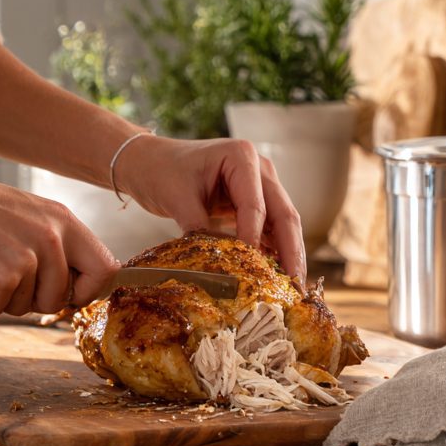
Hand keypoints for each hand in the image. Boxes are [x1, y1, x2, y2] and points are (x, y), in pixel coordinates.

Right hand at [0, 165, 117, 316]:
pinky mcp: (1, 275)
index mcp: (64, 221)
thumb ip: (54, 244)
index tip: (69, 293)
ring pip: (29, 306)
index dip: (89, 289)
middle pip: (64, 297)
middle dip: (36, 300)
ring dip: (3, 299)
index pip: (105, 268)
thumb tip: (71, 285)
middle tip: (9, 281)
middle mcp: (53, 238)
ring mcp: (28, 257)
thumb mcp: (28, 215)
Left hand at [115, 135, 305, 281]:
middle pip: (284, 214)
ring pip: (283, 224)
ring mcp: (261, 186)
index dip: (255, 239)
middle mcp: (260, 169)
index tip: (253, 271)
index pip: (255, 205)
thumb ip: (198, 228)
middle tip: (295, 286)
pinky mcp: (256, 203)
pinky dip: (275, 252)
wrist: (151, 162)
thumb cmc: (162, 171)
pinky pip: (271, 230)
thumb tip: (217, 267)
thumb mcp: (177, 197)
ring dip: (289, 255)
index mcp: (242, 157)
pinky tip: (277, 277)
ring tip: (292, 288)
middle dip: (291, 252)